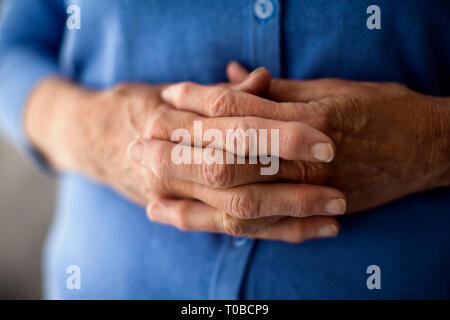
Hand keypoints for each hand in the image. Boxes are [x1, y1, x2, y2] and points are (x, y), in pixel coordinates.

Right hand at [26, 78, 343, 241]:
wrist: (92, 138)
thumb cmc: (138, 107)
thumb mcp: (175, 92)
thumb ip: (221, 95)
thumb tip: (263, 79)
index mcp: (167, 123)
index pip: (233, 131)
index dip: (280, 137)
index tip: (323, 138)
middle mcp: (166, 163)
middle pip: (237, 177)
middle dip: (291, 186)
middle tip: (340, 186)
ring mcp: (171, 194)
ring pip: (235, 212)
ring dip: (288, 217)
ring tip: (334, 216)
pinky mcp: (178, 212)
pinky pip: (228, 229)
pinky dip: (271, 232)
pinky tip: (306, 231)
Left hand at [160, 62, 449, 212]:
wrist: (428, 148)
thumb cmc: (383, 108)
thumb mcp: (333, 88)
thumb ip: (280, 89)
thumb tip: (236, 75)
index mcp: (308, 116)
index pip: (238, 111)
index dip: (198, 102)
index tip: (166, 95)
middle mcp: (305, 157)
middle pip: (227, 159)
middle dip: (178, 154)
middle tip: (139, 147)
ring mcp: (309, 189)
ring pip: (238, 200)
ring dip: (189, 198)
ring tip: (150, 196)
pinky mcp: (315, 211)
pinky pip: (262, 225)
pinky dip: (222, 224)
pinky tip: (185, 220)